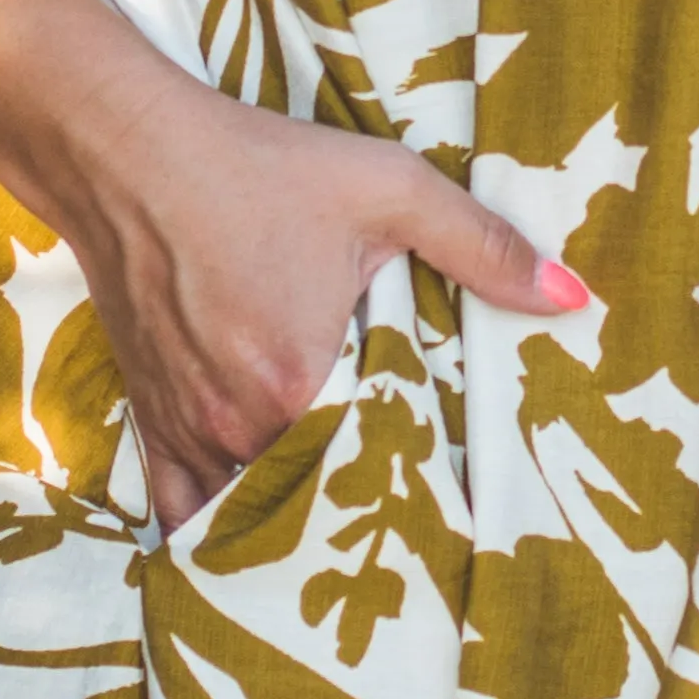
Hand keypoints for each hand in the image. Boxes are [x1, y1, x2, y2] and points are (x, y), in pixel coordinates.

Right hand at [40, 62, 590, 526]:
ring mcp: (188, 428)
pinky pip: (181, 507)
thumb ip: (482, 246)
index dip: (419, 483)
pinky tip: (249, 547)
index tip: (455, 496)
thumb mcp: (386, 188)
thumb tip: (573, 298)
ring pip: (250, 510)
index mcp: (301, 381)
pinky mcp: (151, 420)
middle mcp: (238, 422)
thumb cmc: (256, 166)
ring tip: (345, 534)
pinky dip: (215, 527)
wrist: (126, 151)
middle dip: (361, 507)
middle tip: (411, 521)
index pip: (380, 468)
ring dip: (294, 518)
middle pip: (316, 495)